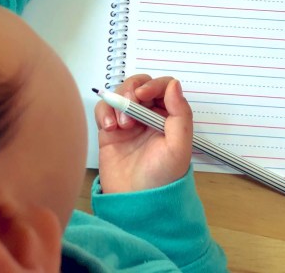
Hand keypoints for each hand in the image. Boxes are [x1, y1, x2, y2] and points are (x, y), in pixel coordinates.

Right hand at [95, 75, 192, 193]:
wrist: (136, 201)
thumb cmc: (161, 178)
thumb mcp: (179, 147)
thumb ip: (180, 114)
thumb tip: (174, 85)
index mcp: (169, 116)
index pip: (163, 86)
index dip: (153, 85)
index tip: (143, 96)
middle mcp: (149, 115)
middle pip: (139, 85)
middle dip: (132, 91)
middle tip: (130, 105)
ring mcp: (128, 121)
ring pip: (120, 93)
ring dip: (119, 103)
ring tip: (122, 125)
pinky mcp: (110, 129)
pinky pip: (104, 109)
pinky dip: (104, 112)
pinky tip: (109, 128)